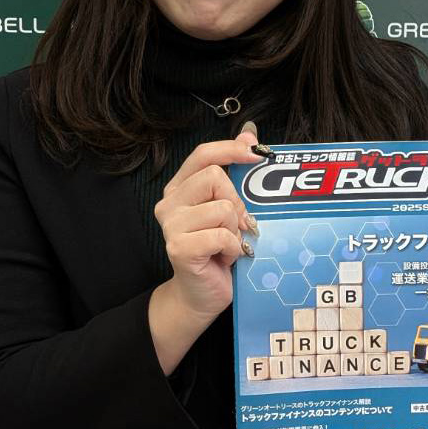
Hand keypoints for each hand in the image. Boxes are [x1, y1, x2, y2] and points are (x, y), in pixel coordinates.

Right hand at [153, 127, 263, 320]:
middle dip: (236, 202)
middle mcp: (170, 203)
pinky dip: (233, 248)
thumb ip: (234, 173)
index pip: (202, 155)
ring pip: (222, 208)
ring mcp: (171, 226)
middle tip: (237, 225)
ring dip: (236, 230)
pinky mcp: (179, 248)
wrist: (203, 295)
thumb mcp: (229, 208)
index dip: (230, 149)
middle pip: (214, 177)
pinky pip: (221, 235)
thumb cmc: (219, 251)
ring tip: (229, 245)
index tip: (257, 153)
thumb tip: (249, 133)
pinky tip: (226, 258)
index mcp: (180, 188)